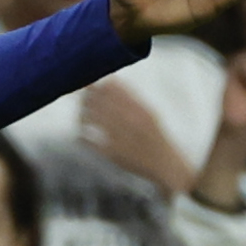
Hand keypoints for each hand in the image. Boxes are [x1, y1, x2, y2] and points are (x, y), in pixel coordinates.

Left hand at [81, 79, 194, 196]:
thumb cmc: (153, 137)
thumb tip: (110, 80)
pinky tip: (81, 136)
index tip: (88, 84)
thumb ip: (130, 97)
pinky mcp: (112, 153)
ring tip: (82, 116)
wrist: (164, 164)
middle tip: (82, 99)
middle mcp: (129, 121)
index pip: (111, 90)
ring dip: (82, 115)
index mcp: (139, 109)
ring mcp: (120, 137)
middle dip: (86, 99)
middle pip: (98, 102)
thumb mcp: (148, 113)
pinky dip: (82, 137)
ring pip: (91, 119)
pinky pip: (89, 141)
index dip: (95, 85)